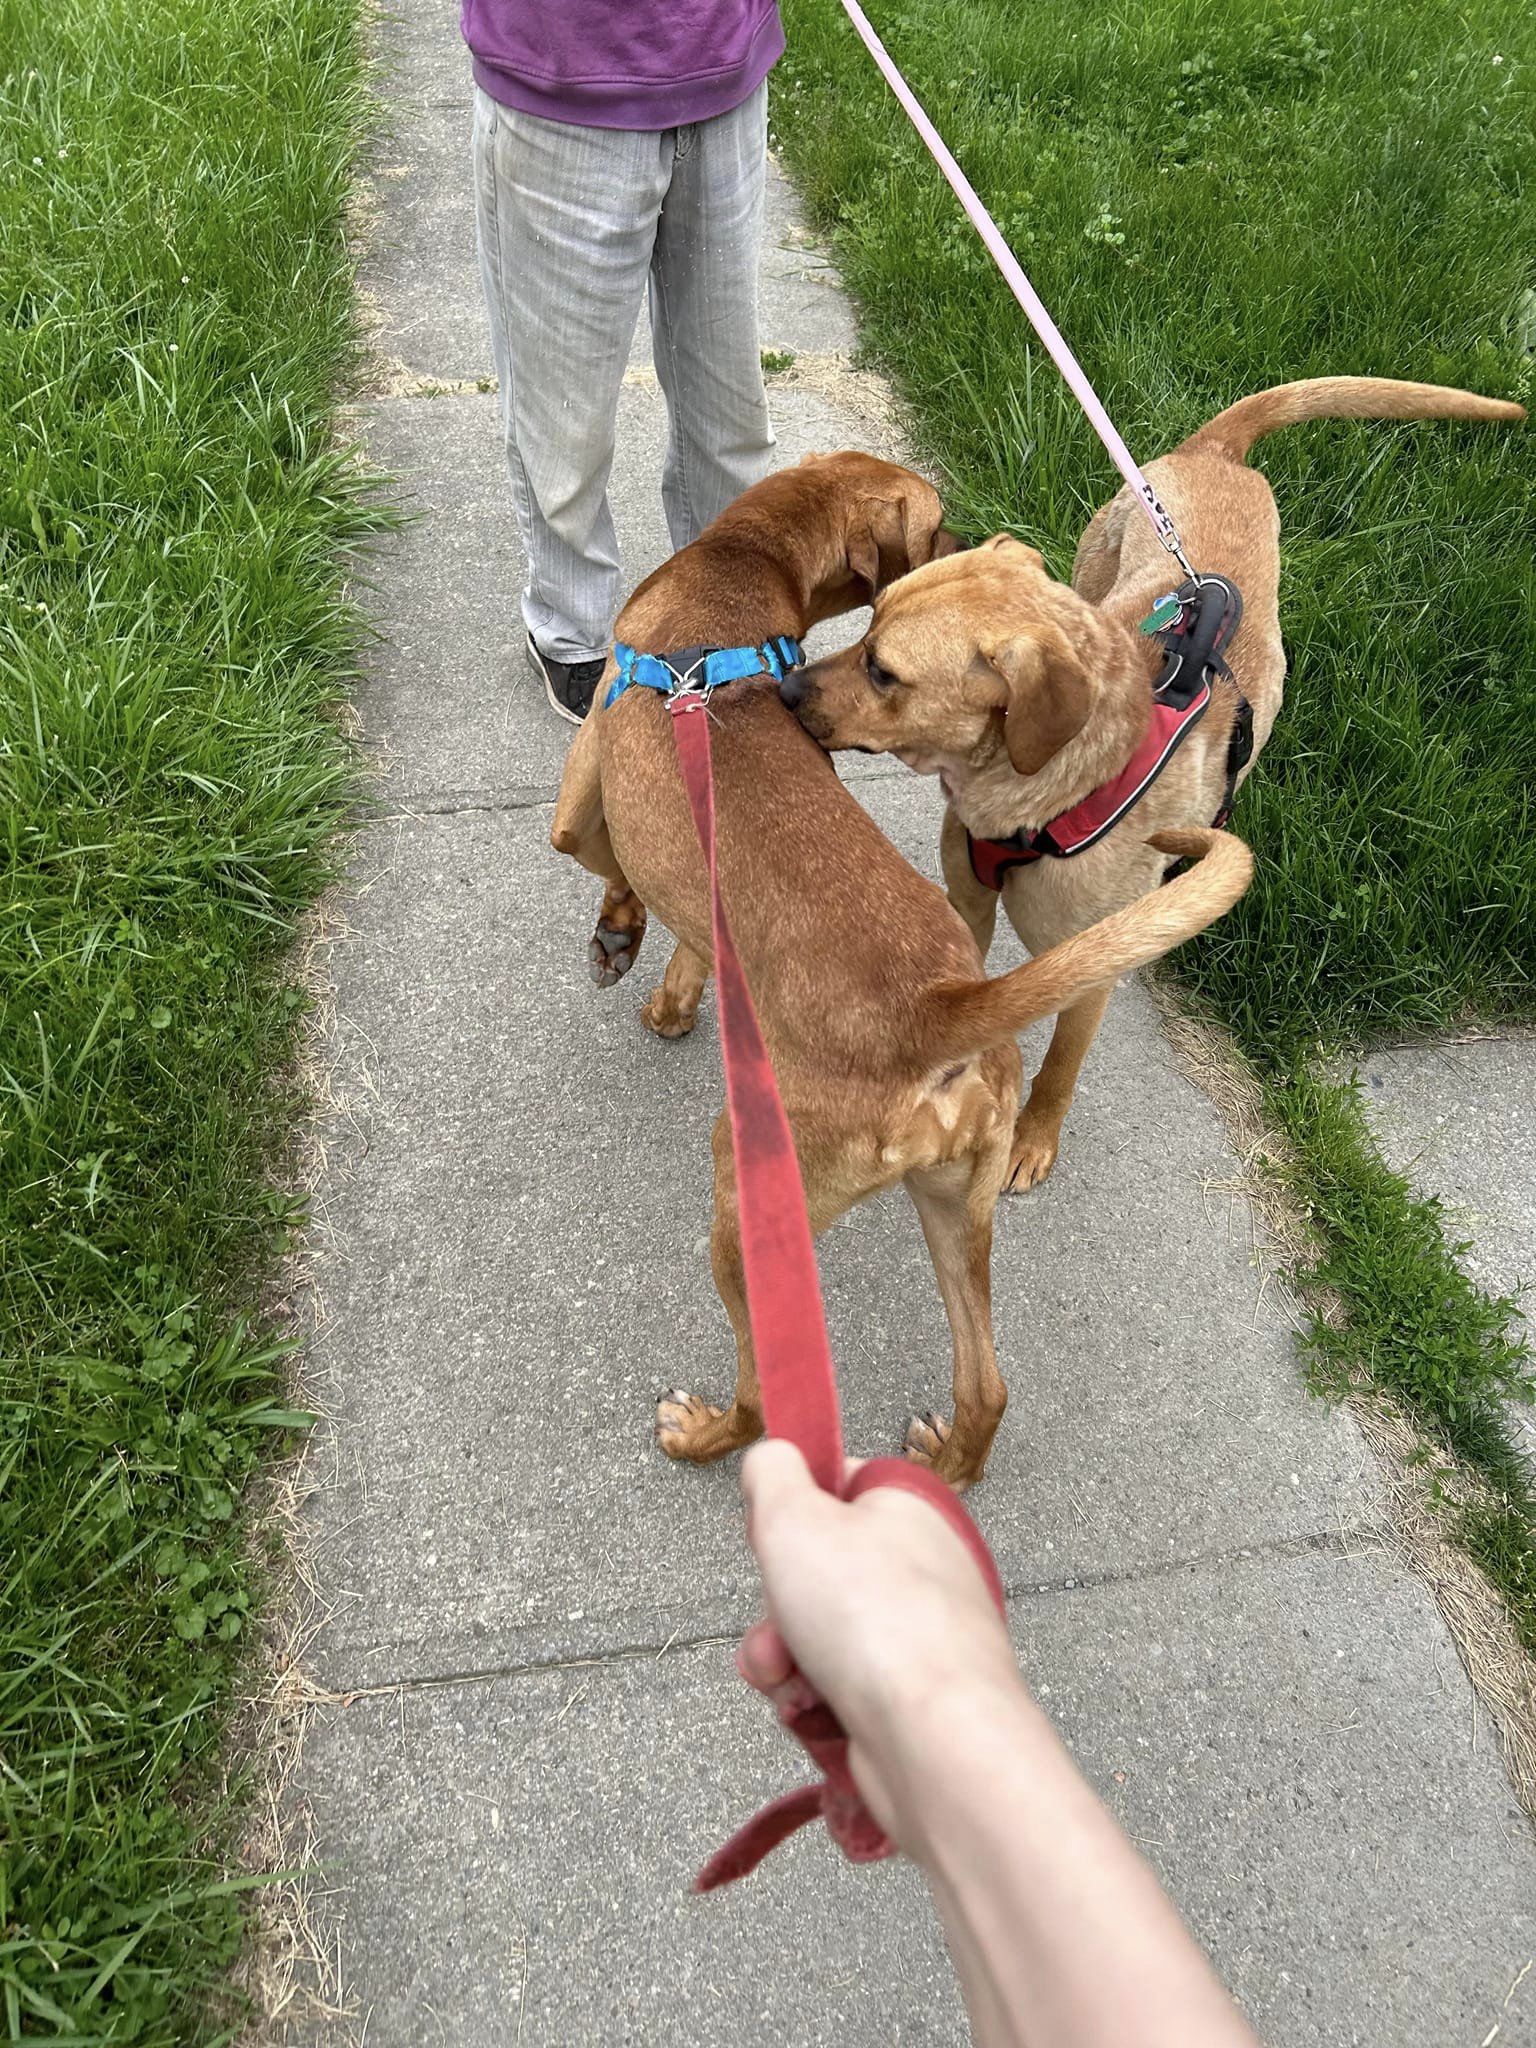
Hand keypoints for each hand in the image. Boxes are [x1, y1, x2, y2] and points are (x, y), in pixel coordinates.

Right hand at [738, 1438, 1022, 1856]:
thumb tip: (772, 1459)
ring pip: (820, 1637)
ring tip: (791, 1682)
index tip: (770, 1537)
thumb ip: (771, 1471)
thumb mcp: (793, 1513)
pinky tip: (812, 1714)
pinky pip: (840, 1690)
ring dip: (785, 1662)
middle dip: (778, 1608)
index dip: (793, 1512)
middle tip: (779, 1625)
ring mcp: (921, 1638)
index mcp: (910, 1508)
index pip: (841, 1487)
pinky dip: (814, 1703)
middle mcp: (923, 1569)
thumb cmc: (871, 1617)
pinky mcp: (913, 1700)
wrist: (933, 1739)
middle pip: (818, 1573)